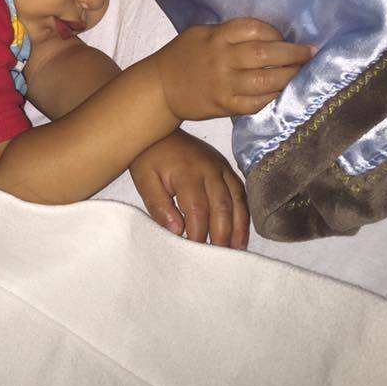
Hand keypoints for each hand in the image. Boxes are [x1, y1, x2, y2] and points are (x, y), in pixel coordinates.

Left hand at [130, 131, 248, 247]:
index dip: (199, 233)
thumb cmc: (149, 157)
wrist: (159, 127)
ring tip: (235, 250)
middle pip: (222, 206)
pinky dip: (243, 213)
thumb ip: (158, 205)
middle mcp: (209, 169)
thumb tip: (176, 230)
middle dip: (222, 235)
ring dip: (238, 227)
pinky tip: (240, 231)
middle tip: (218, 258)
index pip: (197, 209)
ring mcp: (221, 167)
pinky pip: (240, 192)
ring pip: (237, 200)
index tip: (195, 252)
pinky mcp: (225, 167)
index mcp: (187, 172)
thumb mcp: (144, 180)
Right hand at [156, 18, 313, 120]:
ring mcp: (223, 84)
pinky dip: (273, 98)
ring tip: (303, 73)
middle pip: (264, 54)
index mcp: (216, 37)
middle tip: (310, 54)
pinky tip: (284, 93)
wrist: (159, 88)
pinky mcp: (224, 105)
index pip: (254, 29)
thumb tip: (264, 34)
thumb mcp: (200, 34)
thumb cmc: (181, 57)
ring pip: (265, 81)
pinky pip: (256, 103)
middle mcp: (221, 59)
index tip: (284, 37)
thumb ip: (227, 33)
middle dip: (292, 54)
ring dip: (289, 77)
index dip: (274, 32)